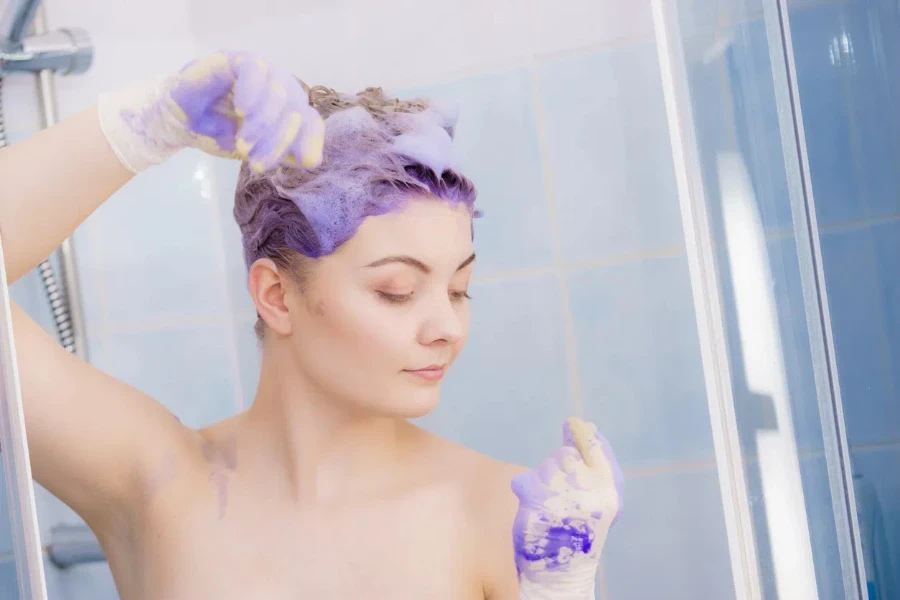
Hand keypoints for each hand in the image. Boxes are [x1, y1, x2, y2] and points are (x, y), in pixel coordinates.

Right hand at [98, 51, 324, 173]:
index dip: (309, 142)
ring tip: (241, 145)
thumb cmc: (220, 134)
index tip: (300, 163)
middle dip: (277, 142)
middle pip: (295, 112)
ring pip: (279, 94)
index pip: (311, 123)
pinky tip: (241, 110)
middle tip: (255, 163)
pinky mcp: (238, 59)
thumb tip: (311, 160)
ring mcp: (262, 72)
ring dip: (262, 125)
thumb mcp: (254, 151)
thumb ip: (283, 152)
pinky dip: (251, 92)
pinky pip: (254, 69)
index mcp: (288, 109)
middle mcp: (280, 87)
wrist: (180, 123)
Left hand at [511, 418, 623, 599]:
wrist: (564, 570)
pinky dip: (525, 489)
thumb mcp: (598, 496)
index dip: (582, 435)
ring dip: (543, 480)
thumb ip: (592, 462)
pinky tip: (534, 507)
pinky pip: (525, 480)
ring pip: (545, 467)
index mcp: (611, 490)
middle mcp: (591, 493)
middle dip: (559, 467)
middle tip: (562, 494)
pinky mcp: (538, 505)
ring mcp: (564, 498)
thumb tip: (581, 424)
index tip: (575, 425)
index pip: (595, 446)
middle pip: (565, 454)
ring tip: (552, 506)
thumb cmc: (581, 526)